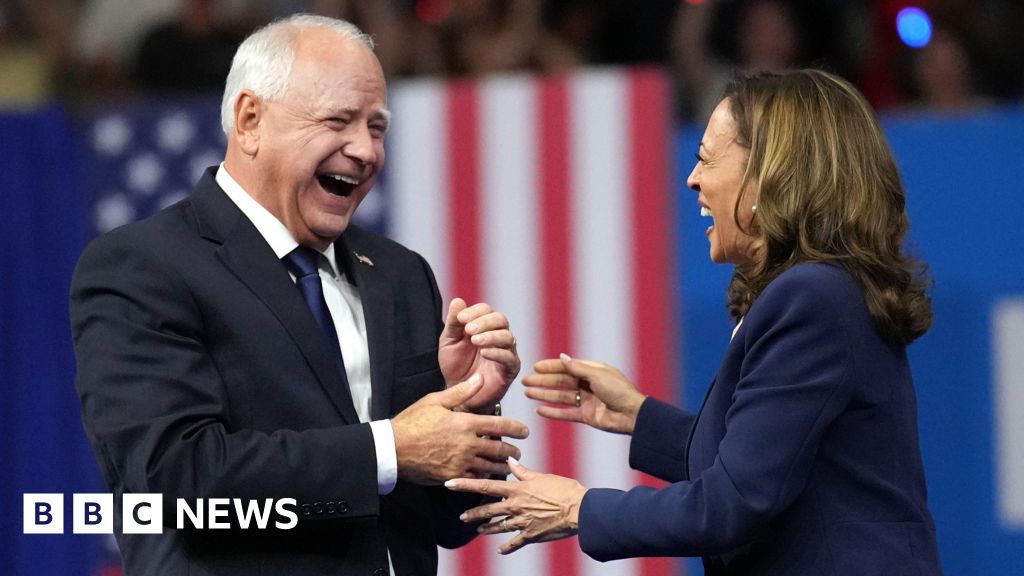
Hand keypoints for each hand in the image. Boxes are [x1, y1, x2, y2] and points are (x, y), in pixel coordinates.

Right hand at [391, 375, 529, 484]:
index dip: (516, 429)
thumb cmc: (411, 422)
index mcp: (465, 423)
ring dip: (502, 466)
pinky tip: (488, 475)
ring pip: (490, 467)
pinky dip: (484, 477)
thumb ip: (461, 392)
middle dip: (512, 451)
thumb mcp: (435, 401)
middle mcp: (467, 444)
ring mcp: (461, 463)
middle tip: (518, 451)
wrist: (392, 449)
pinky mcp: (452, 477)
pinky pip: (475, 480)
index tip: (524, 431)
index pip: (499, 425)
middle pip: (499, 449)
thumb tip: (479, 378)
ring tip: (508, 466)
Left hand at [438, 298, 520, 411]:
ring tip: (475, 341)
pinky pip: (510, 358)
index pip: (486, 310)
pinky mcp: (510, 369)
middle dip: (485, 322)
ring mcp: (506, 351)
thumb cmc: (455, 365)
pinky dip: (498, 353)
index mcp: (484, 326)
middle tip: (469, 330)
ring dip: (491, 336)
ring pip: (507, 336)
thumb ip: (453, 322)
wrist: (458, 392)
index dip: (475, 311)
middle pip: (500, 319)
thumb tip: (458, 300)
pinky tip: (485, 353)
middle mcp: (498, 335)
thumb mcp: (449, 342)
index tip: (461, 319)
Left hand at [445, 458, 586, 553]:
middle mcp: (515, 506)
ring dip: (486, 528)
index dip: (466, 484)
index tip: (450, 483)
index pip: (485, 485)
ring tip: (478, 529)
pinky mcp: (531, 535)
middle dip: (472, 513)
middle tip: (461, 516)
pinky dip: (507, 547)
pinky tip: (500, 549)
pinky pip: (514, 543)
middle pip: (487, 510)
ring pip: (498, 526)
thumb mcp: (541, 476)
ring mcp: (522, 522)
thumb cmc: (563, 489)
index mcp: (517, 489)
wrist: (579, 509)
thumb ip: (523, 470)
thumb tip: (510, 459)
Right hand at [522, 353, 645, 434]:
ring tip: (527, 393)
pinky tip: (539, 410)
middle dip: (543, 381)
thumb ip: (577, 368)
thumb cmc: (619, 391)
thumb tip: (562, 357)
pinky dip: (553, 412)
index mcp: (592, 371)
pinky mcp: (586, 416)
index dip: (551, 366)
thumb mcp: (597, 375)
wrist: (632, 415)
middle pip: (561, 382)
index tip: (535, 367)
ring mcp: (586, 400)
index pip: (567, 367)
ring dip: (544, 395)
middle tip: (525, 381)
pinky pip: (566, 413)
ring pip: (560, 397)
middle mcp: (588, 384)